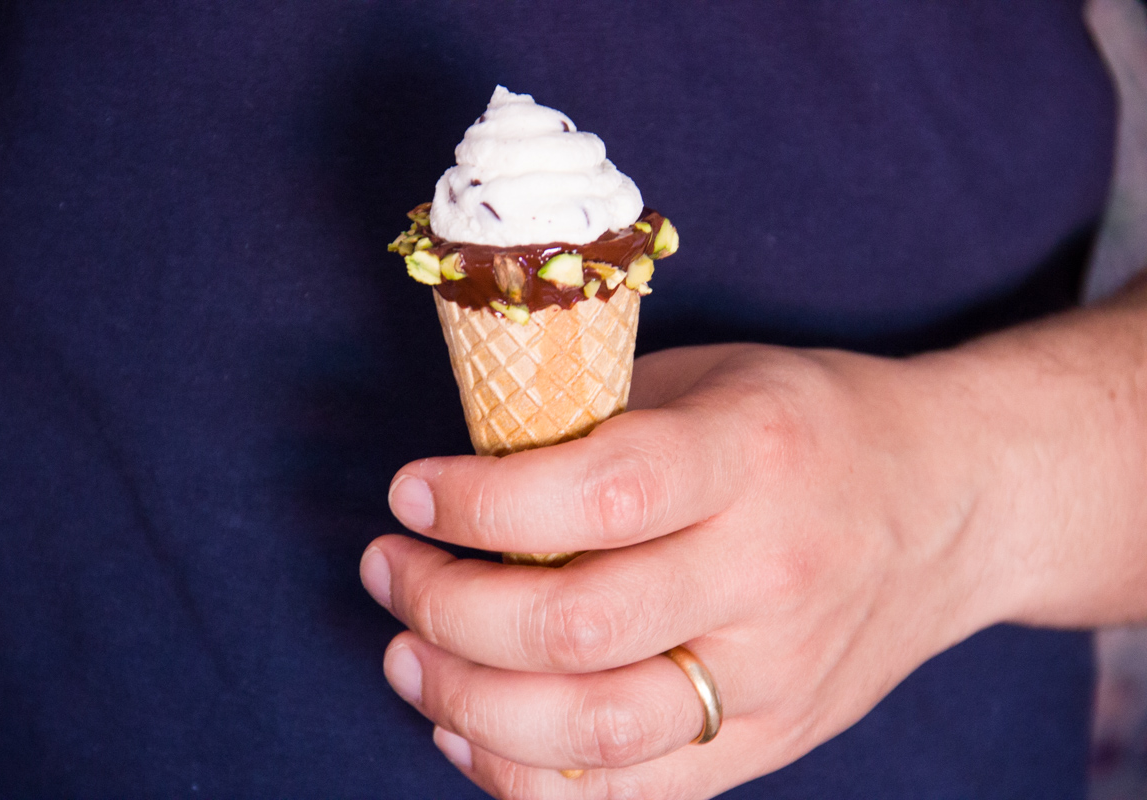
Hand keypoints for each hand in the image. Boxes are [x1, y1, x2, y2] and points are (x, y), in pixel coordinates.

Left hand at [361, 342, 1006, 798]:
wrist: (950, 502)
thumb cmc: (811, 425)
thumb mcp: (712, 380)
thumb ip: (596, 425)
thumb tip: (462, 476)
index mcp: (752, 456)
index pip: (599, 494)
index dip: (481, 502)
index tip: (412, 493)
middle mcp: (769, 573)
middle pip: (578, 627)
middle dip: (446, 605)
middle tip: (390, 570)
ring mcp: (777, 675)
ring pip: (596, 730)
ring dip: (468, 701)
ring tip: (407, 656)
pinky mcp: (774, 741)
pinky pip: (634, 792)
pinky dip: (528, 778)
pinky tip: (469, 732)